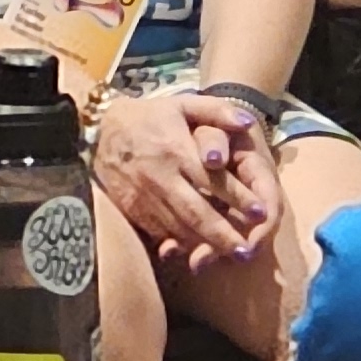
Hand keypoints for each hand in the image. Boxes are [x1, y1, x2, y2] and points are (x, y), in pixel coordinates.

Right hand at [89, 88, 275, 270]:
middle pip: (196, 212)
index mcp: (176, 149)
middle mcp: (161, 176)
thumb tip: (249, 122)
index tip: (261, 214)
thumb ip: (217, 110)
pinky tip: (197, 251)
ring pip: (177, 227)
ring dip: (204, 244)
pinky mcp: (131, 210)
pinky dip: (179, 243)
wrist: (99, 129)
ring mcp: (144, 196)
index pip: (213, 180)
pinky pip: (158, 231)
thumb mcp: (183, 104)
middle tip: (246, 251)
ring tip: (229, 256)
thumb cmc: (149, 117)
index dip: (239, 198)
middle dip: (223, 234)